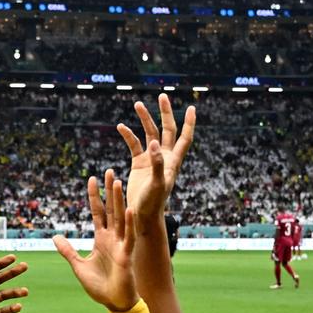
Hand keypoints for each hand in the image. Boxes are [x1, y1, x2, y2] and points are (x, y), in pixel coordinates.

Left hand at [54, 169, 139, 310]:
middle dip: (109, 191)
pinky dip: (129, 224)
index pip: (97, 212)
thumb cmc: (99, 286)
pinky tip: (129, 210)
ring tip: (118, 183)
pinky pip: (129, 237)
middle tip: (109, 171)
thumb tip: (55, 237)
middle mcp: (112, 238)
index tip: (92, 179)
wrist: (114, 303)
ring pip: (120, 218)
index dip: (94, 196)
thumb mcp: (78, 266)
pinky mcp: (127, 255)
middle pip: (110, 209)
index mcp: (101, 239)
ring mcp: (121, 245)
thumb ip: (68, 251)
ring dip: (119, 201)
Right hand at [116, 95, 195, 220]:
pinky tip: (121, 126)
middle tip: (162, 96)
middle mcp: (164, 157)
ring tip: (138, 104)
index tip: (192, 108)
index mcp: (173, 161)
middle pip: (167, 130)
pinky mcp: (138, 164)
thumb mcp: (156, 183)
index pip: (185, 138)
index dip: (189, 123)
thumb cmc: (153, 203)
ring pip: (149, 133)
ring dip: (145, 119)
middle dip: (166, 113)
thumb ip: (157, 163)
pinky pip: (134, 145)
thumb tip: (153, 143)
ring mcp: (151, 159)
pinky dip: (128, 135)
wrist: (142, 215)